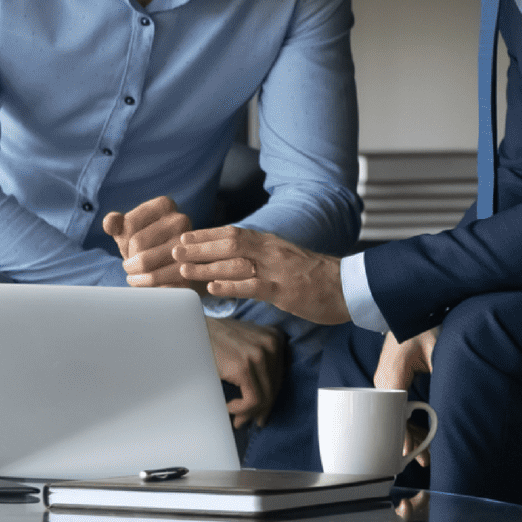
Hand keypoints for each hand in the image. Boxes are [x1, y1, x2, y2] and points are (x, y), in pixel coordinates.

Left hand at [106, 196, 201, 289]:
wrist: (174, 266)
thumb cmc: (147, 245)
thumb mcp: (129, 231)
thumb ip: (116, 223)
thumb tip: (109, 223)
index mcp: (164, 204)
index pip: (130, 223)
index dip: (123, 239)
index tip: (128, 245)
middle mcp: (180, 220)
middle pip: (137, 242)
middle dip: (129, 256)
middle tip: (131, 265)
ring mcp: (187, 243)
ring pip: (145, 262)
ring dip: (133, 273)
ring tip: (133, 276)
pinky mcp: (188, 267)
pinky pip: (156, 278)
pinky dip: (144, 284)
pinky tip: (143, 283)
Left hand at [171, 226, 350, 323]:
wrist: (348, 286)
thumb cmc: (316, 276)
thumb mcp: (286, 260)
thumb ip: (263, 258)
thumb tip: (238, 261)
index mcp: (270, 242)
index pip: (233, 232)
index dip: (206, 234)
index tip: (184, 236)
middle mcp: (271, 251)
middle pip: (229, 242)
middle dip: (199, 246)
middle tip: (173, 249)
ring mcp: (277, 269)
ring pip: (236, 262)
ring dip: (207, 266)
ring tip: (184, 268)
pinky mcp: (285, 290)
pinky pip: (254, 286)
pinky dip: (232, 287)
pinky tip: (213, 290)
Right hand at [204, 316, 285, 427]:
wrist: (193, 332)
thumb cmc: (216, 341)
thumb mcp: (246, 345)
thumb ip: (262, 364)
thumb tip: (266, 402)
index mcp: (275, 337)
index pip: (279, 376)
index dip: (269, 398)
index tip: (260, 414)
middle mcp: (272, 343)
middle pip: (274, 387)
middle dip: (260, 409)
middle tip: (246, 421)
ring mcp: (259, 354)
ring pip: (265, 397)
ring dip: (249, 412)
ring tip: (236, 418)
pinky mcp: (245, 367)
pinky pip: (253, 400)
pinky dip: (241, 409)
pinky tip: (228, 407)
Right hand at [375, 328, 439, 476]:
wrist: (414, 308)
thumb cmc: (426, 327)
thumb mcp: (438, 351)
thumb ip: (441, 375)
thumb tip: (451, 402)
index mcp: (390, 377)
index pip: (392, 415)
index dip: (402, 437)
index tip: (411, 455)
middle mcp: (382, 382)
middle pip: (390, 420)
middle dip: (406, 441)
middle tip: (423, 462)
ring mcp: (385, 381)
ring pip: (391, 416)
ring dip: (406, 434)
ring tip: (423, 455)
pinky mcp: (390, 380)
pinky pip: (394, 407)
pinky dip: (405, 422)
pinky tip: (416, 435)